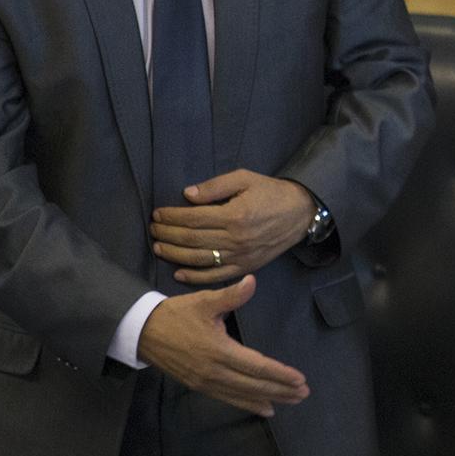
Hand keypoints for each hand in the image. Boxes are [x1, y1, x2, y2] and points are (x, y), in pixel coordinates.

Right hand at [137, 276, 308, 416]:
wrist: (142, 331)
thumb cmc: (176, 314)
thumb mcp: (204, 301)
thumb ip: (231, 295)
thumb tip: (252, 282)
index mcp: (218, 349)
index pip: (256, 365)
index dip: (279, 373)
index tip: (300, 379)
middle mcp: (213, 370)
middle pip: (253, 384)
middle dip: (280, 390)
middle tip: (304, 393)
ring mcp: (205, 381)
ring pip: (242, 394)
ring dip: (268, 399)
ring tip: (292, 401)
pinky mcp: (198, 386)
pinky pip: (228, 398)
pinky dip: (248, 404)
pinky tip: (266, 409)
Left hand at [149, 170, 313, 284]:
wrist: (301, 212)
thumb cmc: (271, 192)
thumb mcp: (245, 178)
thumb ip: (215, 186)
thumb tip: (187, 195)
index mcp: (234, 215)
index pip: (193, 218)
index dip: (171, 217)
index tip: (157, 214)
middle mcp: (236, 238)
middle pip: (192, 239)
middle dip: (168, 235)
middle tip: (153, 230)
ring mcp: (241, 255)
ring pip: (200, 259)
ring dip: (175, 255)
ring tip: (158, 248)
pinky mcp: (246, 266)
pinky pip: (217, 276)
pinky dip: (196, 277)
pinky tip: (179, 273)